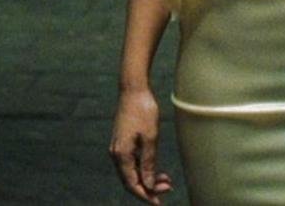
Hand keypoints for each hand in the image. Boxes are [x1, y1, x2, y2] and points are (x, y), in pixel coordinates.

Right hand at [109, 88, 172, 203]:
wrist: (133, 90)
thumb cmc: (143, 111)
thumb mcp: (150, 138)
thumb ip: (148, 163)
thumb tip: (149, 185)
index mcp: (121, 154)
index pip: (132, 184)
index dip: (145, 196)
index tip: (159, 203)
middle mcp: (117, 154)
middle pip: (131, 180)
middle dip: (149, 188)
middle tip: (168, 189)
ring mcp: (119, 148)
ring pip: (132, 172)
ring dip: (148, 179)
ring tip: (166, 181)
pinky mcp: (123, 143)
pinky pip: (132, 163)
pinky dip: (145, 169)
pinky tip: (158, 170)